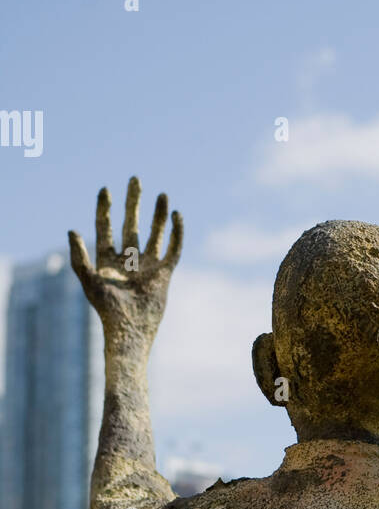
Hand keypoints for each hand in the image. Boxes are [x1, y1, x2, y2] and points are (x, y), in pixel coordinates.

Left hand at [68, 177, 182, 345]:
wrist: (130, 328)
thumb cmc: (106, 309)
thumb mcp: (89, 280)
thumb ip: (78, 257)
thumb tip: (71, 231)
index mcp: (108, 260)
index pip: (106, 227)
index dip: (105, 208)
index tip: (106, 190)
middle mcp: (128, 259)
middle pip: (131, 224)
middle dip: (133, 202)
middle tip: (135, 180)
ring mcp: (147, 265)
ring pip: (154, 233)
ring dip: (157, 214)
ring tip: (161, 194)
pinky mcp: (164, 272)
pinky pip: (173, 249)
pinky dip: (176, 233)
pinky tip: (176, 216)